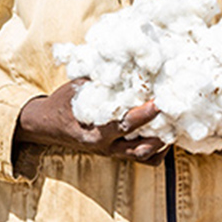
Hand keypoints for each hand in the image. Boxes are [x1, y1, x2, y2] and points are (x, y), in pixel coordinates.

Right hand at [15, 79, 168, 164]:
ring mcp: (113, 152)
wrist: (45, 126)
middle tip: (177, 114)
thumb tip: (125, 61)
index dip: (144, 115)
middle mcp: (106, 147)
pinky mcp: (118, 153)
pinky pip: (144, 159)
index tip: (159, 102)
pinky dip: (158, 148)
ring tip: (176, 123)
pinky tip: (166, 129)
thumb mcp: (76, 89)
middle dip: (162, 134)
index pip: (123, 126)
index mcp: (94, 132)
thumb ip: (100, 81)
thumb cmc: (62, 104)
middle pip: (141, 149)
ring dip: (163, 143)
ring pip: (146, 158)